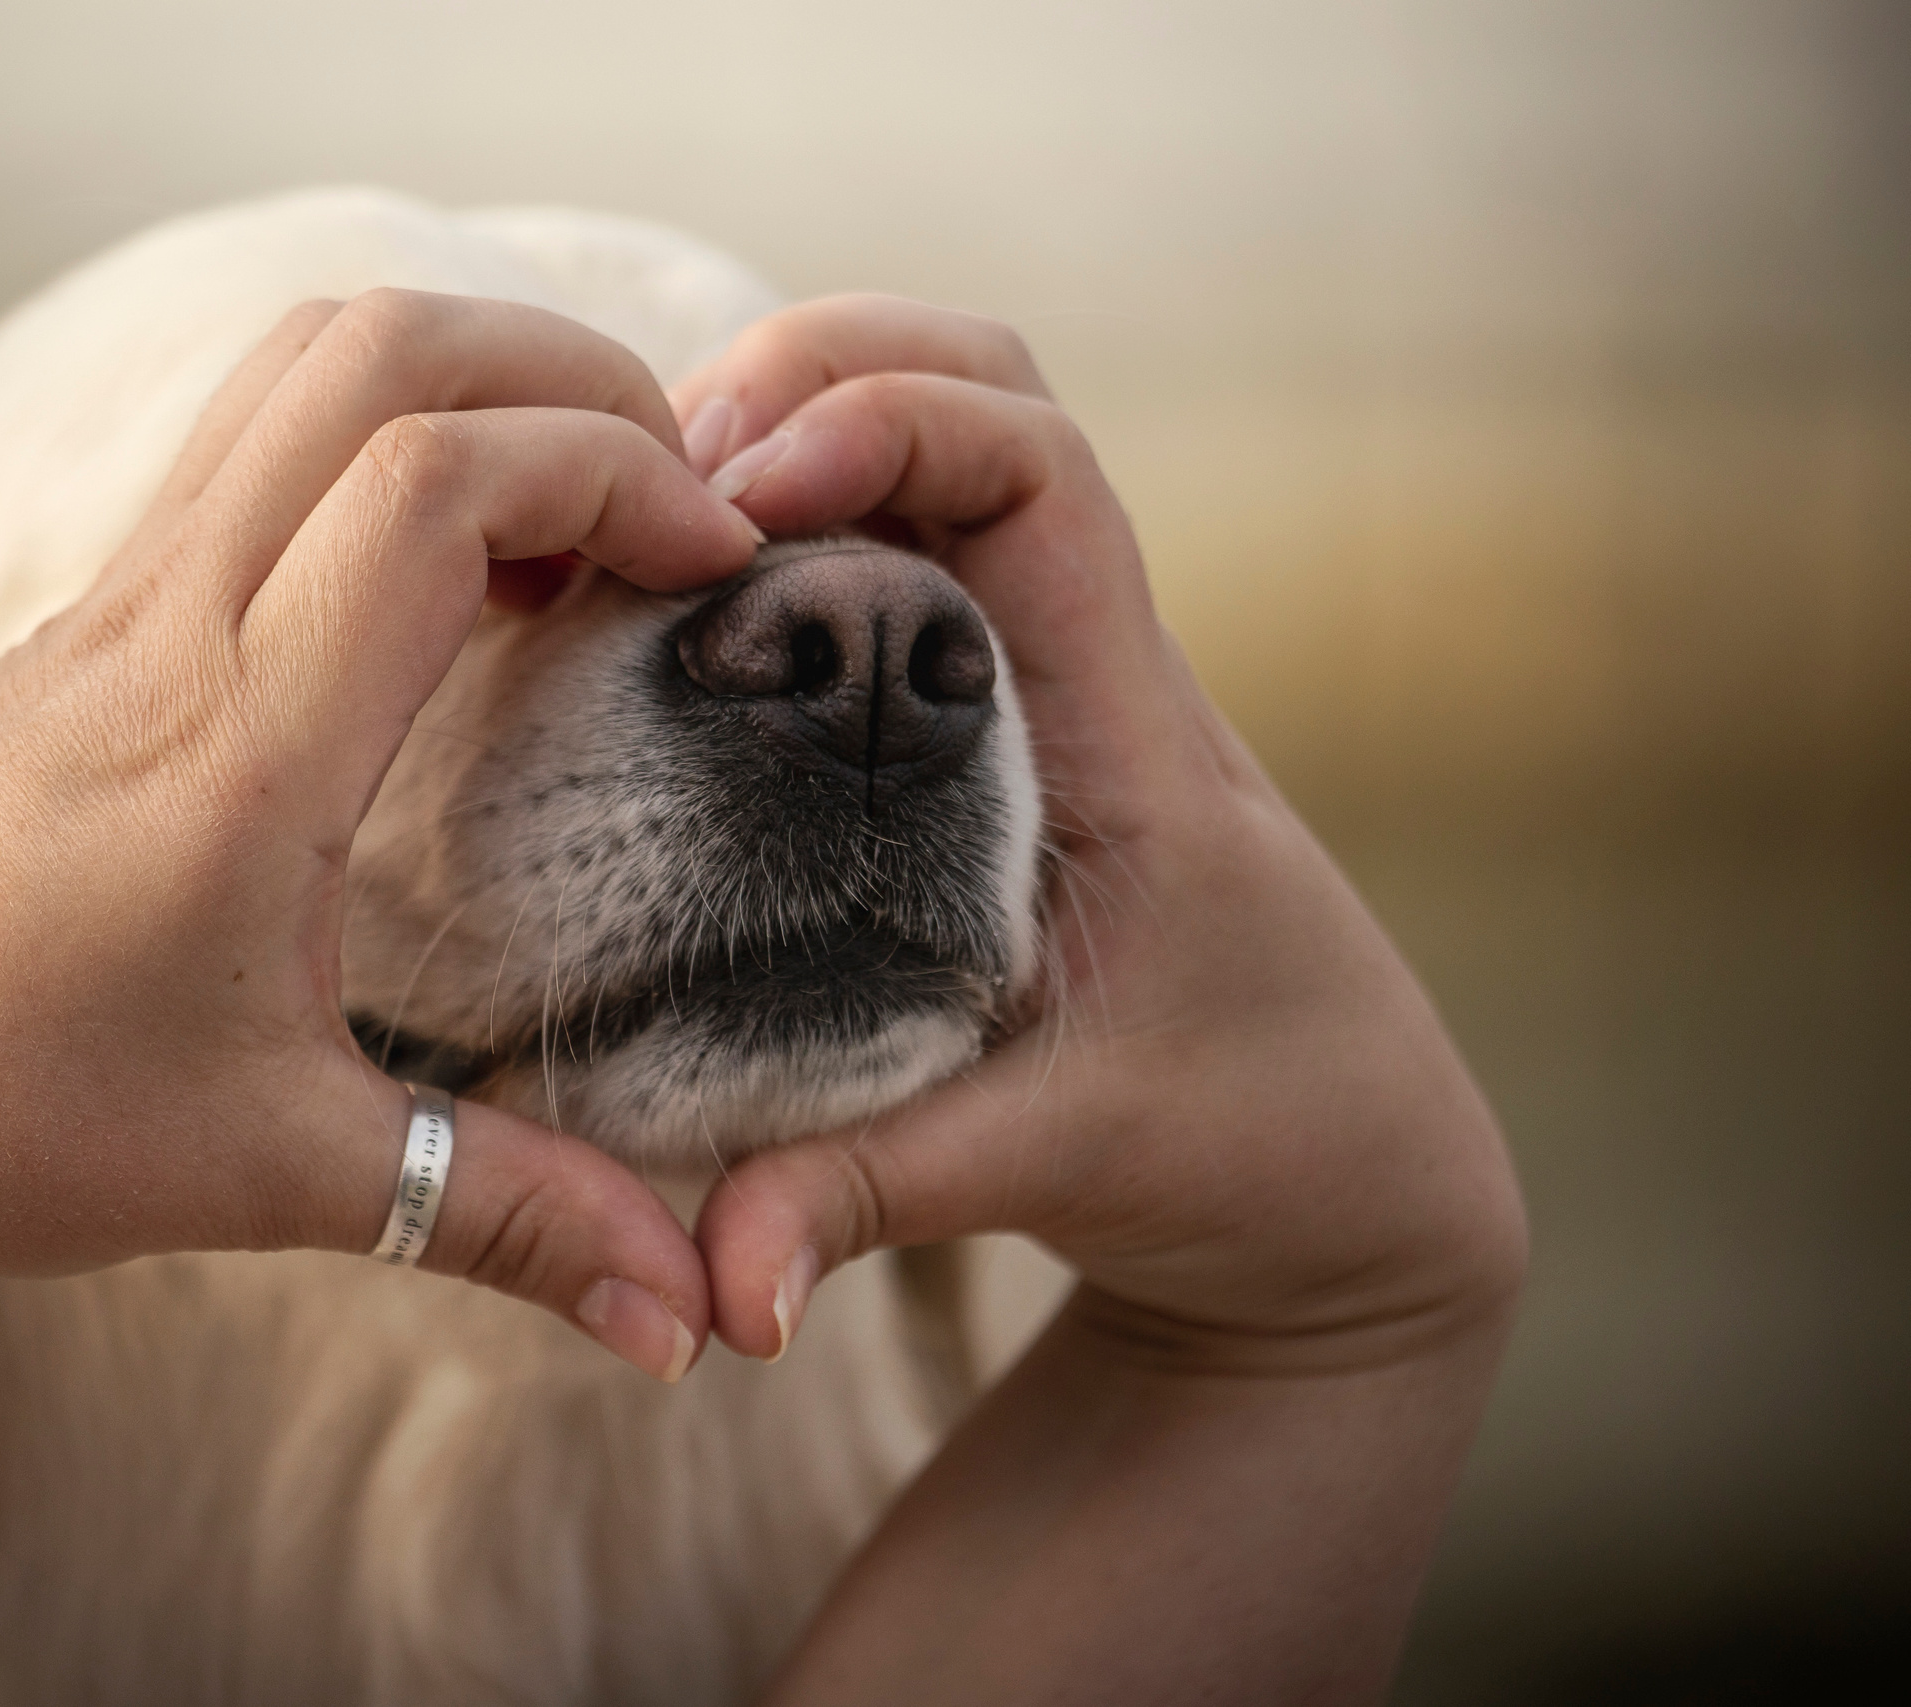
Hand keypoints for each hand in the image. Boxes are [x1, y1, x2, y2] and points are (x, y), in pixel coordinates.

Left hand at [0, 292, 760, 1382]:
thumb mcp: (272, 1171)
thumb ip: (503, 1218)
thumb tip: (686, 1316)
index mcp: (242, 736)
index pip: (438, 478)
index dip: (609, 474)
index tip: (713, 569)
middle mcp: (177, 615)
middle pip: (380, 345)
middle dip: (567, 376)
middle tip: (673, 500)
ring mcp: (123, 589)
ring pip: (305, 360)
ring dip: (473, 383)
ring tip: (579, 519)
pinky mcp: (97, 606)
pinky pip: (257, 438)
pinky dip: (390, 437)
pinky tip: (454, 576)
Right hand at [673, 295, 1524, 1371]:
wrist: (1355, 1176)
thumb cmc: (1244, 1147)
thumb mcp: (1049, 1162)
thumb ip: (864, 1201)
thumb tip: (717, 1297)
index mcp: (1134, 739)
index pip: (1041, 476)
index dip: (889, 426)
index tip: (738, 499)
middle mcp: (1104, 672)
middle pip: (997, 385)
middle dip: (824, 371)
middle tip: (663, 471)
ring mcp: (1061, 681)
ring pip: (953, 443)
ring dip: (808, 423)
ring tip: (653, 513)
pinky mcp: (1013, 719)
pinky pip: (912, 544)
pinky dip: (806, 514)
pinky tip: (695, 589)